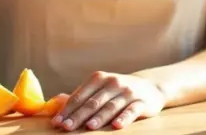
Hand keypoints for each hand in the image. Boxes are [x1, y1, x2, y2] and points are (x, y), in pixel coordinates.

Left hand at [52, 72, 166, 130]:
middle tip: (67, 127)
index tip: (57, 122)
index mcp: (98, 78)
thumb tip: (55, 103)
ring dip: (99, 117)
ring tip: (89, 127)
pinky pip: (131, 110)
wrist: (150, 87)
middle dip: (78, 115)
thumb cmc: (117, 91)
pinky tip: (116, 126)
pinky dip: (124, 117)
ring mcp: (128, 92)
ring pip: (111, 106)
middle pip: (92, 102)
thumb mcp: (99, 89)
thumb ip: (80, 96)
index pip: (80, 96)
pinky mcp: (141, 102)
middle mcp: (113, 82)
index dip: (67, 109)